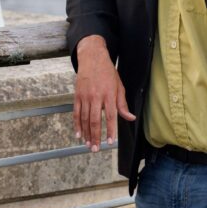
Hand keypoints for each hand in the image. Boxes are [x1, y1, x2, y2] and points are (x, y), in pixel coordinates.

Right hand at [73, 36, 134, 151]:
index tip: (110, 142)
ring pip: (84, 119)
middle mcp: (96, 96)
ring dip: (86, 133)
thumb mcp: (119, 86)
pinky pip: (76, 113)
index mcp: (109, 94)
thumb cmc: (108, 73)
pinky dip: (77, 125)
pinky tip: (78, 134)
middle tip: (96, 149)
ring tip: (88, 144)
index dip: (110, 130)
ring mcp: (85, 96)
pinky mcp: (77, 96)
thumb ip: (123, 104)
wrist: (92, 58)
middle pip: (95, 120)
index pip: (110, 116)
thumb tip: (130, 118)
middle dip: (95, 136)